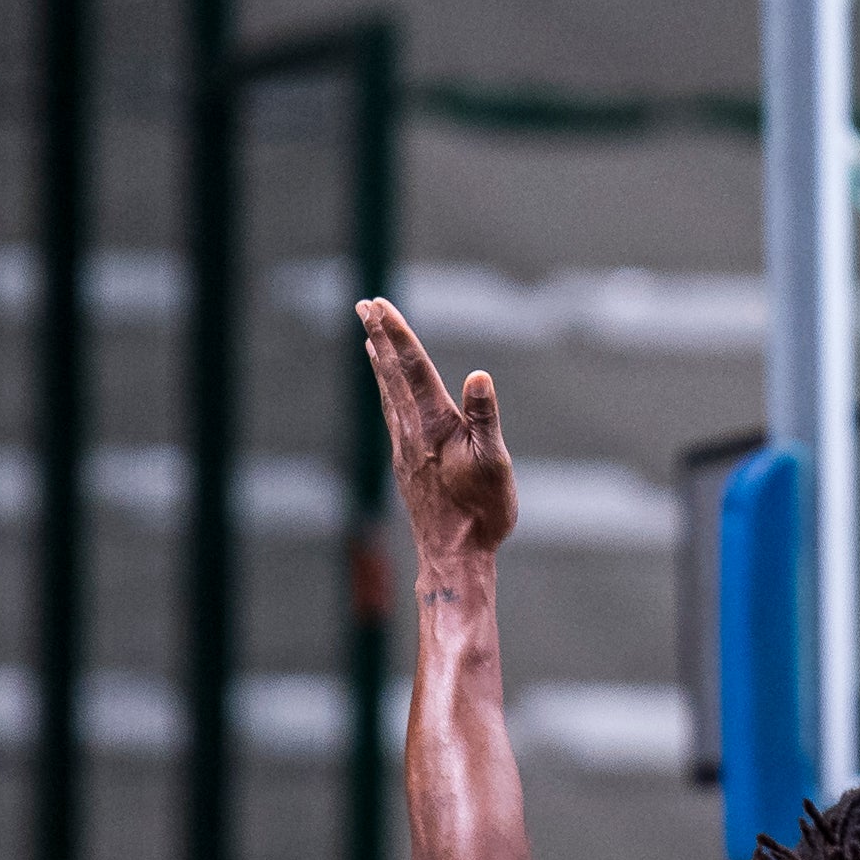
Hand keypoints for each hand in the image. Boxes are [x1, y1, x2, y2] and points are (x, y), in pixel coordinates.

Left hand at [357, 298, 515, 561]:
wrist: (453, 555)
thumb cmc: (481, 511)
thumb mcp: (494, 462)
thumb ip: (485, 417)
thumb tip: (479, 375)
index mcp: (433, 424)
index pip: (412, 368)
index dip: (397, 334)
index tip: (379, 305)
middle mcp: (412, 430)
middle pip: (392, 373)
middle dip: (380, 336)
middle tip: (365, 304)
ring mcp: (405, 447)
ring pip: (388, 393)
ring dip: (380, 361)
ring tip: (370, 338)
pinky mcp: (406, 463)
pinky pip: (391, 414)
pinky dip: (385, 390)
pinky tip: (386, 390)